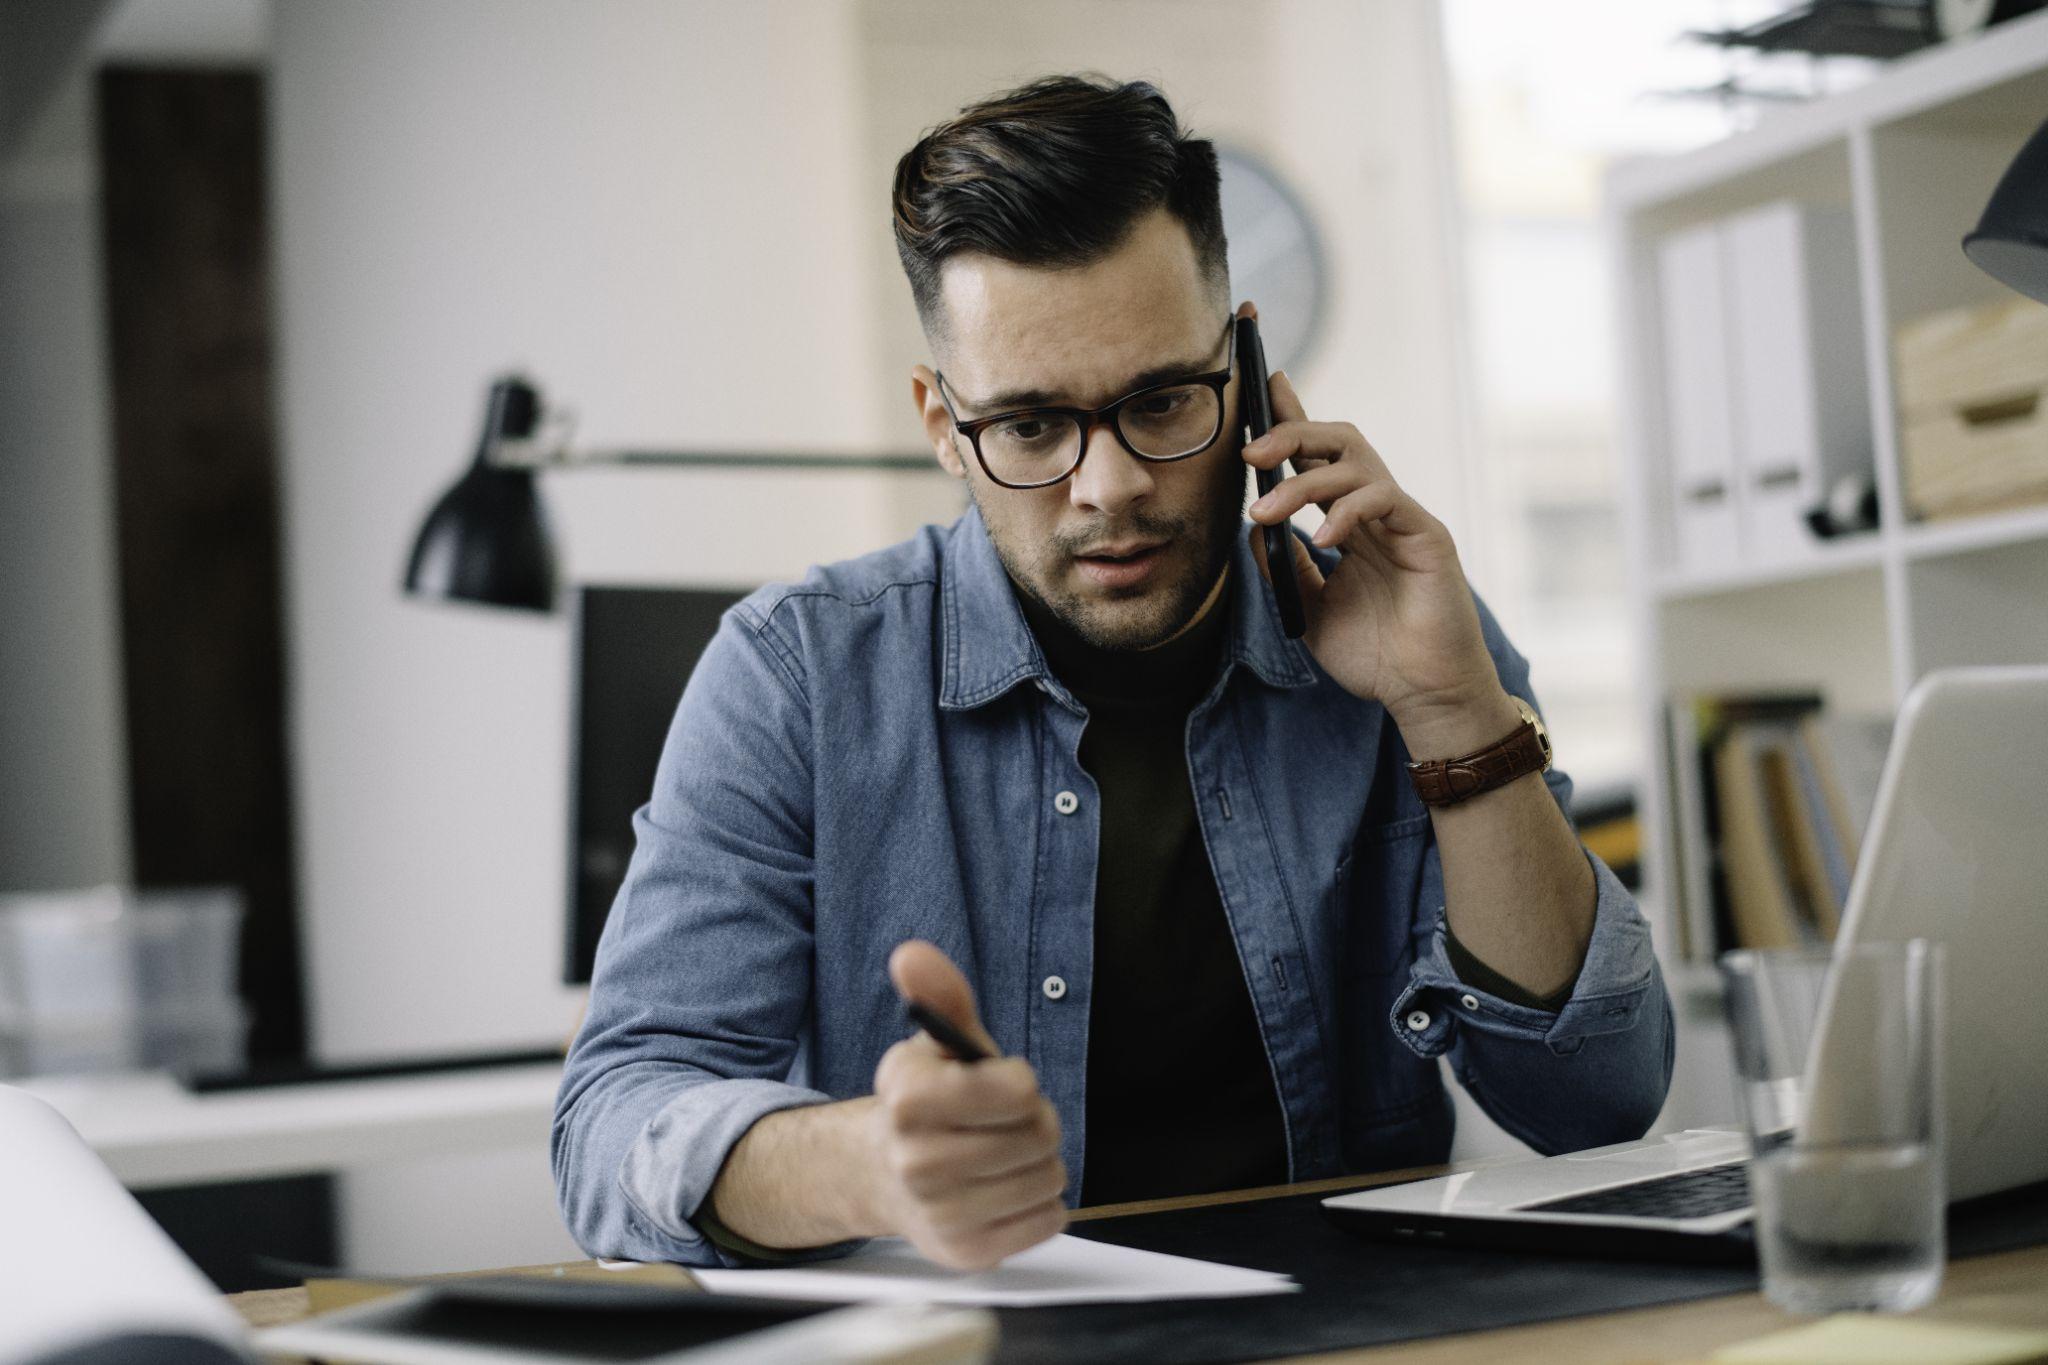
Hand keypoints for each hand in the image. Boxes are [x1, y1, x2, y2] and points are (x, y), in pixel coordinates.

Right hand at [866, 940, 1067, 1269]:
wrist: (887, 1176)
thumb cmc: (929, 1105)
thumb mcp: (936, 1046)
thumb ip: (939, 996)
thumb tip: (913, 955)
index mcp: (908, 1098)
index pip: (1017, 1090)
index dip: (1018, 1083)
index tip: (1000, 1084)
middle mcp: (917, 1160)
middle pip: (1040, 1135)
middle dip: (1035, 1121)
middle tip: (1005, 1122)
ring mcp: (941, 1212)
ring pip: (1049, 1177)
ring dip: (1038, 1162)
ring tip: (1003, 1155)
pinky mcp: (968, 1252)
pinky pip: (1049, 1219)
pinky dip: (1040, 1202)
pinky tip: (1005, 1189)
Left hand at [1237, 305, 1504, 742]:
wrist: (1423, 694)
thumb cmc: (1375, 655)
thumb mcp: (1309, 608)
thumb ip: (1285, 567)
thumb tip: (1252, 528)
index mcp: (1350, 522)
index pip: (1319, 457)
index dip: (1291, 418)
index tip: (1261, 385)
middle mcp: (1377, 511)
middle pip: (1338, 442)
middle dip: (1291, 434)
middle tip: (1249, 452)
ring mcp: (1403, 519)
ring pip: (1357, 463)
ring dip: (1304, 480)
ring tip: (1266, 513)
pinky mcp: (1427, 535)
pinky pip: (1385, 498)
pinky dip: (1348, 512)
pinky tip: (1324, 539)